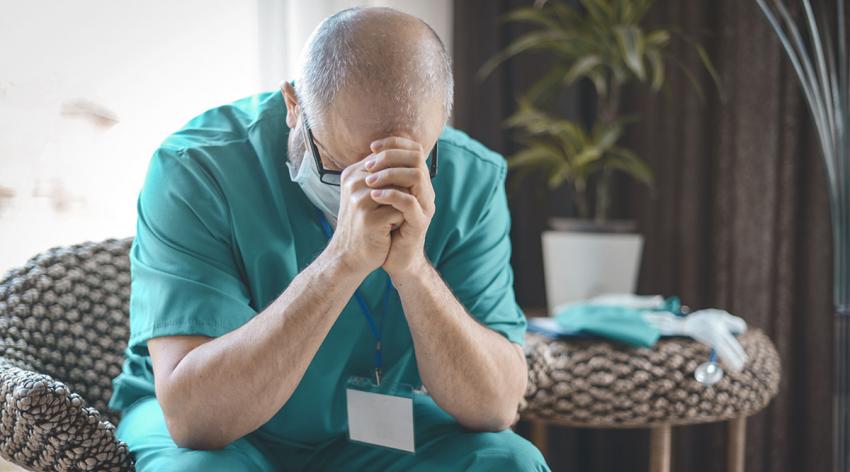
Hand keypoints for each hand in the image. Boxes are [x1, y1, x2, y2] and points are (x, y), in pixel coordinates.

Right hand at [325, 158, 403, 276]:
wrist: (349, 257)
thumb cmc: (363, 224)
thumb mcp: (365, 195)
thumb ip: (379, 175)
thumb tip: (406, 155)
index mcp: (352, 174)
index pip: (387, 160)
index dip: (399, 178)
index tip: (396, 196)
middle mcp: (353, 183)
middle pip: (396, 175)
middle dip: (402, 193)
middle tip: (392, 211)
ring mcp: (360, 200)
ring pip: (401, 192)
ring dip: (401, 207)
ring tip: (389, 219)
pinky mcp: (369, 219)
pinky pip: (400, 211)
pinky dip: (400, 221)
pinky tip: (389, 230)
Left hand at [364, 136, 435, 278]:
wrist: (394, 259)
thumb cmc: (386, 227)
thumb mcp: (382, 199)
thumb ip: (381, 178)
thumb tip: (366, 155)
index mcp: (417, 182)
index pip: (413, 150)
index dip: (394, 143)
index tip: (372, 147)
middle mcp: (425, 191)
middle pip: (417, 158)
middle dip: (390, 156)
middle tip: (369, 164)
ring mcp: (425, 206)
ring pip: (416, 176)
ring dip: (390, 174)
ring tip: (369, 181)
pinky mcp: (420, 223)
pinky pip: (410, 203)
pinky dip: (391, 196)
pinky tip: (374, 197)